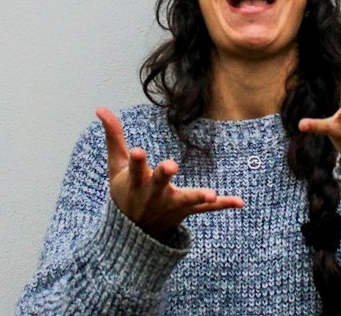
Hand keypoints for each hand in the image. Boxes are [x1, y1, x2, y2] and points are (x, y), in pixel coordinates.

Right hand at [97, 107, 243, 239]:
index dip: (137, 160)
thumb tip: (100, 107)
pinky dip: (222, 205)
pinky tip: (240, 201)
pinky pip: (206, 210)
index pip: (136, 169)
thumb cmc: (125, 192)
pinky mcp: (186, 211)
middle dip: (164, 175)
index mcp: (136, 182)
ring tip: (211, 193)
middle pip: (159, 184)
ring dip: (198, 196)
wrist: (133, 233)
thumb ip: (113, 136)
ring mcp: (171, 204)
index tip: (138, 150)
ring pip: (186, 200)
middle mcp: (154, 194)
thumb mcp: (116, 166)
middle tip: (171, 166)